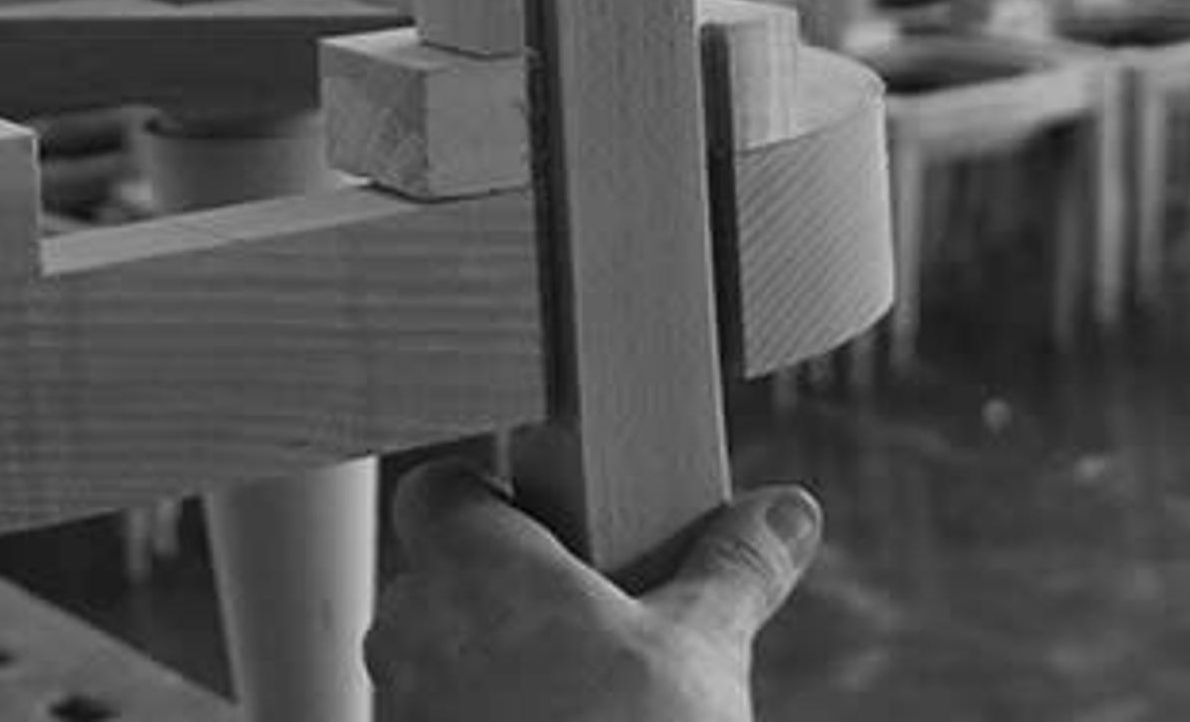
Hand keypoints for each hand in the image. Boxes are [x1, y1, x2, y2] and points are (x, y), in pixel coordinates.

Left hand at [362, 459, 820, 720]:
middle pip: (436, 576)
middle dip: (498, 593)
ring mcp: (400, 709)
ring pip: (430, 661)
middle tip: (581, 622)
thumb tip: (788, 511)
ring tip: (573, 700)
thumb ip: (736, 567)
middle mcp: (410, 628)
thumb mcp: (702, 649)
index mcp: (472, 563)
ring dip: (484, 670)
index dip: (489, 500)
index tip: (551, 529)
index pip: (436, 488)